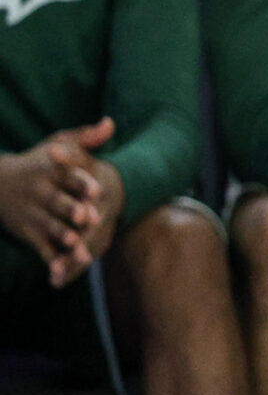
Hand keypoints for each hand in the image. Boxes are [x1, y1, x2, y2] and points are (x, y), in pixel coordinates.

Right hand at [0, 119, 115, 285]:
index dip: (83, 183)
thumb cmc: (38, 162)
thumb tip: (110, 122)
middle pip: (59, 203)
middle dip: (73, 211)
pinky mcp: (29, 232)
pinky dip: (51, 259)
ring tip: (77, 245)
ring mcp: (34, 214)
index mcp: (51, 172)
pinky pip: (41, 247)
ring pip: (50, 227)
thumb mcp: (58, 144)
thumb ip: (85, 137)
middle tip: (89, 218)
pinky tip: (62, 272)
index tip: (98, 189)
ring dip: (63, 236)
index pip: (69, 177)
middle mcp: (41, 193)